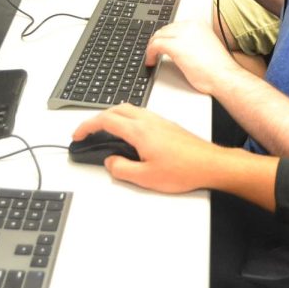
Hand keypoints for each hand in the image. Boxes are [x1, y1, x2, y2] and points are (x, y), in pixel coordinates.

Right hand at [72, 104, 223, 192]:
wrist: (210, 164)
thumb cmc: (184, 170)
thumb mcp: (145, 178)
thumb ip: (121, 169)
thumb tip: (110, 161)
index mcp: (139, 131)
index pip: (106, 120)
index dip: (87, 126)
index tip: (78, 135)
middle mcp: (148, 120)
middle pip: (116, 109)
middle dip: (98, 118)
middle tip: (88, 132)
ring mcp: (159, 120)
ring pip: (129, 110)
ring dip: (113, 117)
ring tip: (105, 133)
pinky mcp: (167, 125)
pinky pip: (140, 115)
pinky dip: (126, 119)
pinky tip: (129, 134)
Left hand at [146, 19, 241, 95]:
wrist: (224, 76)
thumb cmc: (218, 68)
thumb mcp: (206, 46)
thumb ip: (193, 41)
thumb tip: (181, 47)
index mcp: (199, 24)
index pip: (175, 26)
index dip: (167, 36)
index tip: (163, 45)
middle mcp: (190, 25)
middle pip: (165, 29)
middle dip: (159, 41)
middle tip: (155, 53)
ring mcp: (182, 34)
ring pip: (158, 36)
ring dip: (152, 47)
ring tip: (152, 58)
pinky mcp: (175, 46)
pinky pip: (155, 45)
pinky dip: (150, 53)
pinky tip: (151, 62)